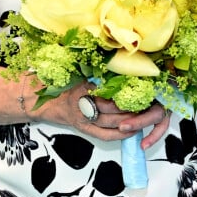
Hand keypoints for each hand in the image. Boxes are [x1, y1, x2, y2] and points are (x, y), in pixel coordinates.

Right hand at [39, 83, 170, 149]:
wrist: (50, 103)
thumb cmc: (66, 85)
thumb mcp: (79, 72)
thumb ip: (97, 70)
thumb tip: (119, 61)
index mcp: (82, 86)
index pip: (107, 89)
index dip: (124, 89)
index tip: (137, 85)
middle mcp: (83, 104)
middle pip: (111, 107)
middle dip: (130, 105)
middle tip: (146, 101)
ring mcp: (84, 119)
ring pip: (111, 122)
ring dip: (129, 119)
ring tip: (144, 114)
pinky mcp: (86, 130)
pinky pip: (106, 135)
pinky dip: (121, 134)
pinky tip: (132, 130)